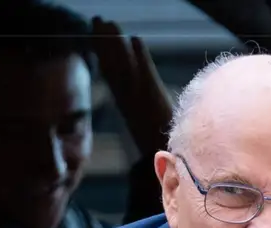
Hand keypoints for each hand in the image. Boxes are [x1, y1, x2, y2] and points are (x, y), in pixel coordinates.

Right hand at [91, 17, 173, 159]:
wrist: (175, 164)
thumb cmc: (165, 144)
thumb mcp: (151, 124)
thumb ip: (144, 110)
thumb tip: (139, 95)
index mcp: (127, 106)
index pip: (112, 75)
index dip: (103, 54)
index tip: (96, 34)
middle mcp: (130, 101)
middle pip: (114, 66)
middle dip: (104, 42)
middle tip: (97, 19)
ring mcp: (141, 100)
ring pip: (124, 67)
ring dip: (116, 44)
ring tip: (108, 23)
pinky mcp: (156, 100)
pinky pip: (146, 76)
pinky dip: (141, 58)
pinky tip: (136, 39)